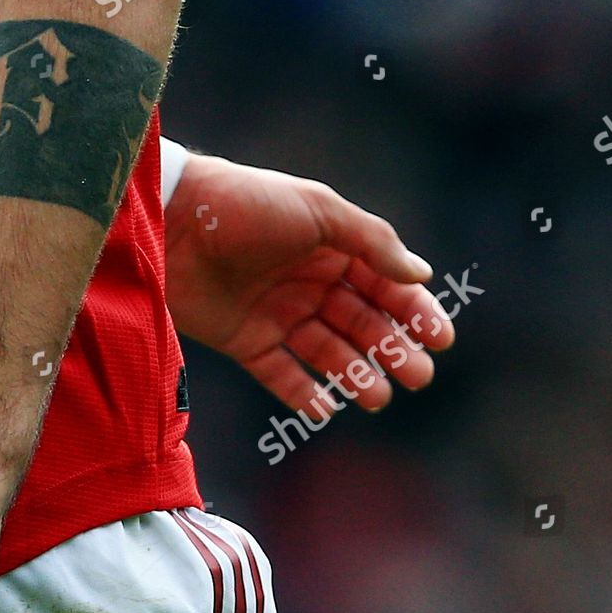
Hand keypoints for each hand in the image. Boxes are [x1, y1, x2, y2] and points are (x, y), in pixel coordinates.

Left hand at [165, 151, 453, 412]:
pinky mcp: (243, 339)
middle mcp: (308, 283)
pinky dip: (302, 392)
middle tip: (418, 377)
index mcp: (331, 248)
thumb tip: (421, 275)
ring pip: (326, 352)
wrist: (171, 221)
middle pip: (361, 323)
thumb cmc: (245, 204)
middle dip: (392, 350)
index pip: (385, 285)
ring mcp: (276, 313)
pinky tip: (325, 408)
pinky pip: (279, 373)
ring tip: (378, 397)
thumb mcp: (317, 210)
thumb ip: (372, 242)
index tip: (440, 339)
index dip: (414, 312)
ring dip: (355, 375)